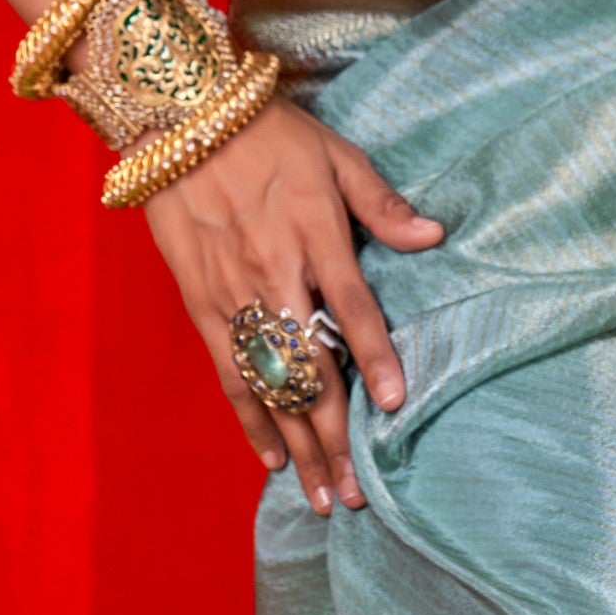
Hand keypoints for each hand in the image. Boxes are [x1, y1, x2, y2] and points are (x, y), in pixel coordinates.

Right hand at [141, 90, 443, 513]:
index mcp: (313, 233)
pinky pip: (229, 376)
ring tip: (324, 496)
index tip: (395, 406)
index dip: (376, 359)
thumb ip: (381, 204)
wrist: (181, 119)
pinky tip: (274, 459)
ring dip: (299, 445)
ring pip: (270, 385)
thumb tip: (433, 235)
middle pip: (310, 367)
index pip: (352, 308)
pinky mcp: (200, 306)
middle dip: (336, 434)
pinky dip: (250, 421)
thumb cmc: (270, 132)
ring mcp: (232, 295)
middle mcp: (272, 272)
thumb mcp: (336, 153)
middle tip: (358, 490)